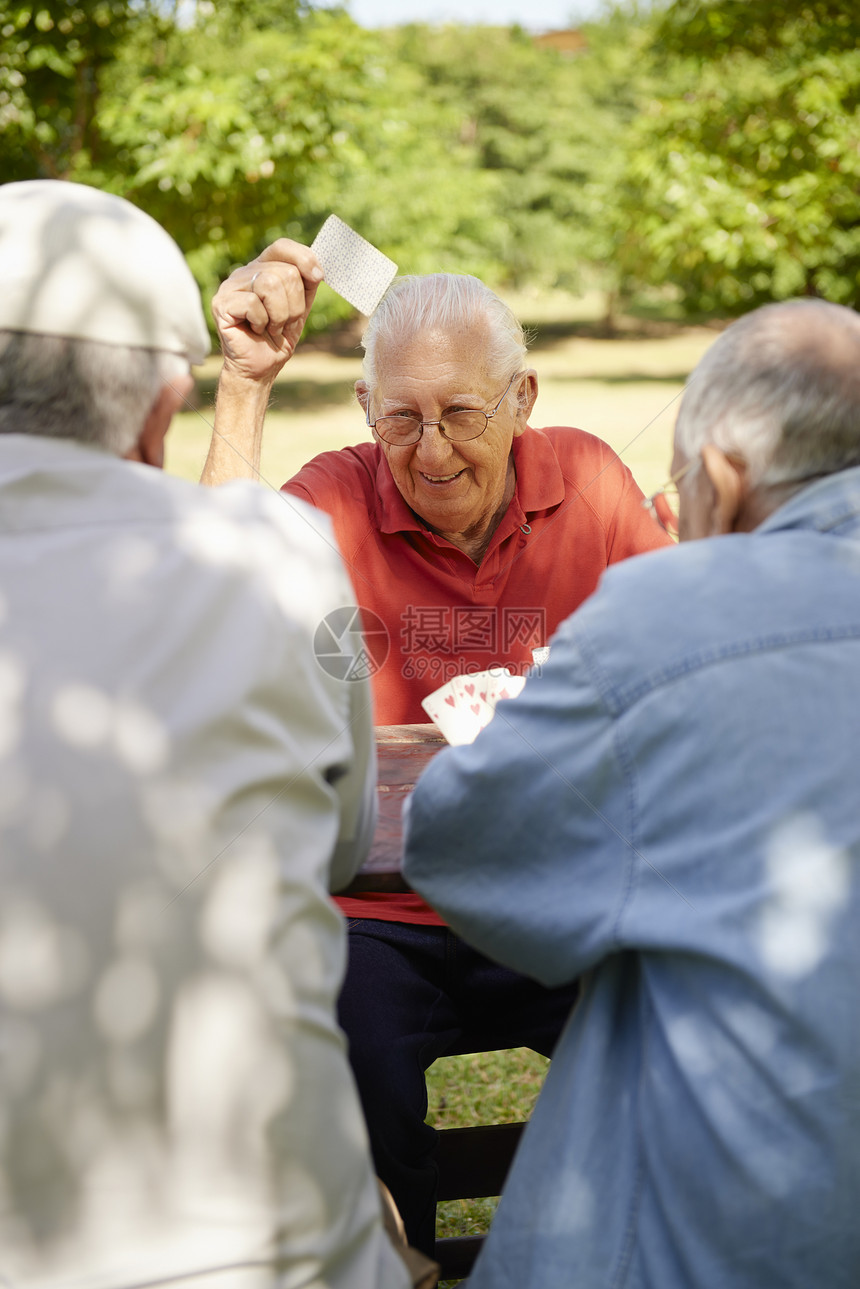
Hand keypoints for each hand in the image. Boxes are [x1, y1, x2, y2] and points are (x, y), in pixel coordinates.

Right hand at [212, 238, 322, 382]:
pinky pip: (253, 304)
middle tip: (285, 323)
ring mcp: (230, 287)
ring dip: (280, 315)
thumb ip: (307, 285)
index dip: (303, 258)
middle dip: (294, 304)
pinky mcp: (221, 304)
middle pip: (283, 272)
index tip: (318, 277)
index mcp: (263, 269)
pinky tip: (255, 330)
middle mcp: (245, 273)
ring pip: (269, 284)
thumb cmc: (277, 338)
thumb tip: (317, 269)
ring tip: (272, 328)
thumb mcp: (300, 308)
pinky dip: (262, 323)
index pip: (281, 247)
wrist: (259, 369)